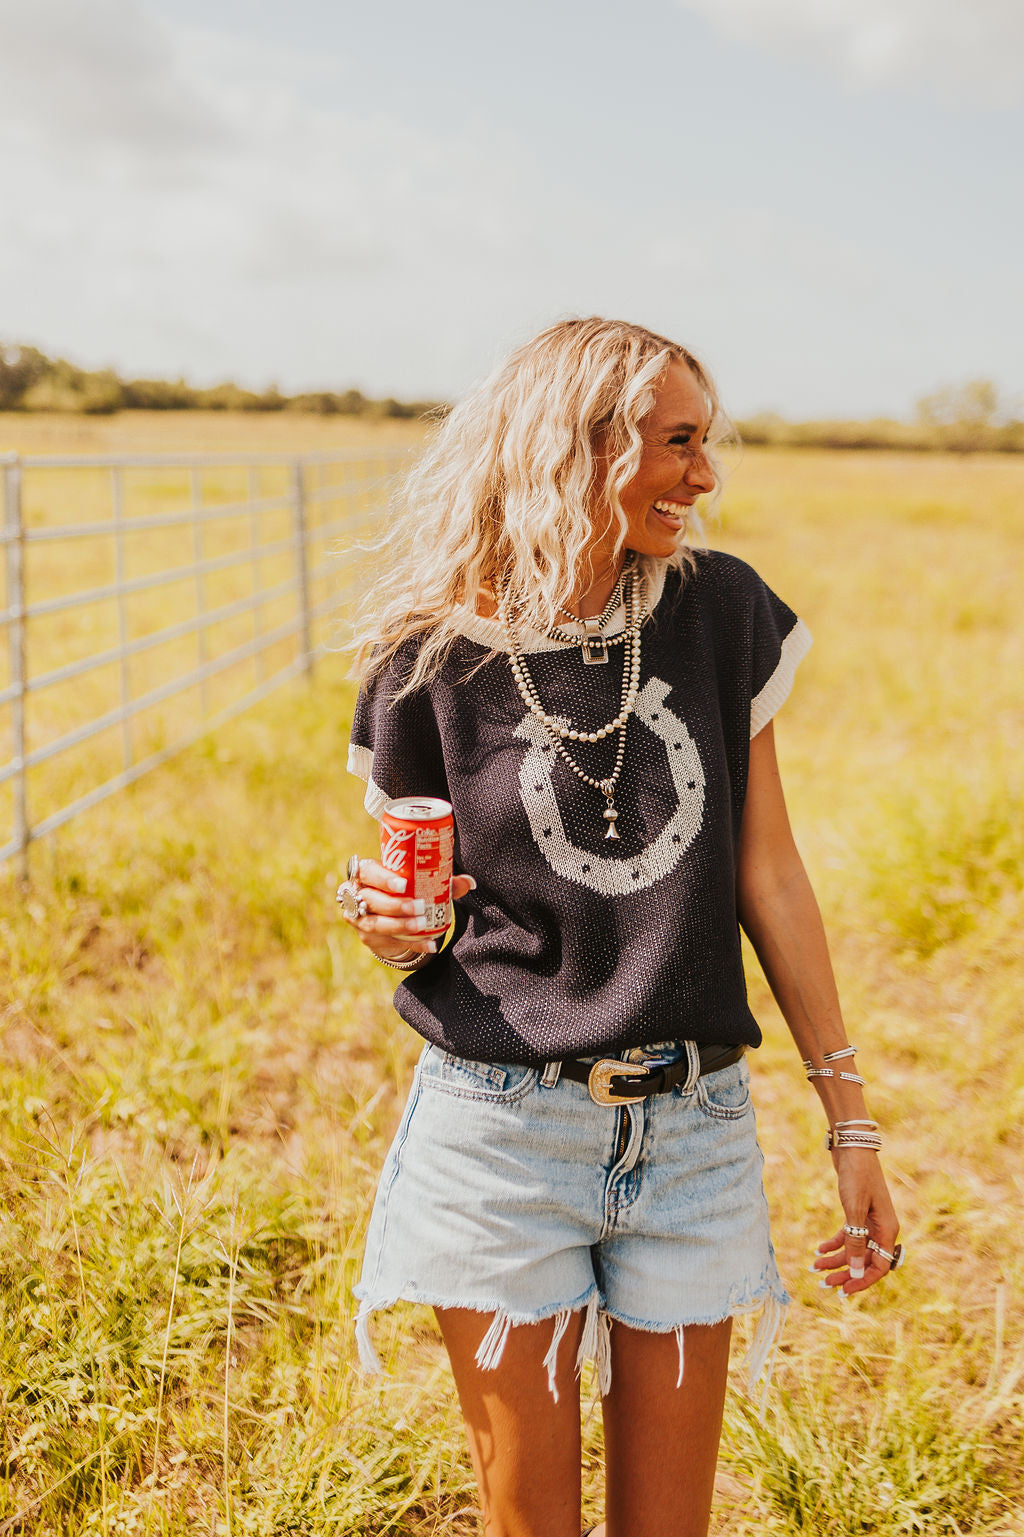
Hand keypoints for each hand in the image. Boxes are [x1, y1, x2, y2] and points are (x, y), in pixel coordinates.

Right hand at [338, 856, 475, 963]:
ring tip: (422, 925)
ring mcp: (359, 918)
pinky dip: (412, 944)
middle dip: (395, 905)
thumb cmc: (403, 888)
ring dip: (400, 925)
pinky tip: (430, 945)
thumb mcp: (417, 881)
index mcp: (365, 873)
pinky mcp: (367, 937)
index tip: (403, 885)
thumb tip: (469, 882)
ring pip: (376, 923)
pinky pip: (388, 942)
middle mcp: (356, 894)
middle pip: (371, 900)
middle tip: (419, 907)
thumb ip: (441, 881)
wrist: (387, 912)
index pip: (366, 872)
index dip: (382, 879)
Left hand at [811, 1148, 900, 1295]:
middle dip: (845, 1273)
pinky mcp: (857, 1212)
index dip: (862, 1280)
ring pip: (854, 1249)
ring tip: (814, 1267)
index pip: (879, 1266)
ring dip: (836, 1260)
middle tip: (824, 1284)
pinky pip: (847, 1235)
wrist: (852, 1147)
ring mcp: (870, 1221)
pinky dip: (834, 1244)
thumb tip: (857, 1271)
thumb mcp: (854, 1211)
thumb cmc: (857, 1176)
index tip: (843, 1291)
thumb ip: (856, 1242)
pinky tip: (818, 1249)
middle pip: (865, 1260)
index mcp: (887, 1230)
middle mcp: (881, 1228)